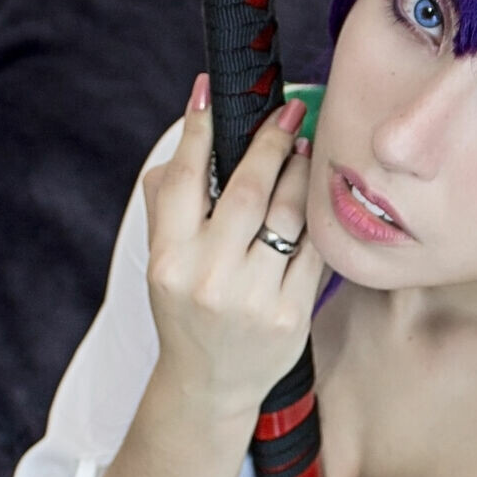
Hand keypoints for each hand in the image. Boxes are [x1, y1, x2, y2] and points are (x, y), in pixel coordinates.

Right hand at [142, 73, 320, 418]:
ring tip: (303, 148)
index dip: (201, 131)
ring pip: (288, 215)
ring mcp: (253, 299)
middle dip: (271, 142)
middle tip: (287, 112)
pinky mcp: (291, 315)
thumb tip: (196, 128)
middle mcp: (208, 279)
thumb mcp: (161, 260)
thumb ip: (169, 200)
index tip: (213, 92)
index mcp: (168, 260)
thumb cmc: (186, 309)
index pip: (184, 180)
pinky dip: (315, 216)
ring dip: (300, 172)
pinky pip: (313, 250)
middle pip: (248, 190)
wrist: (209, 384)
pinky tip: (315, 194)